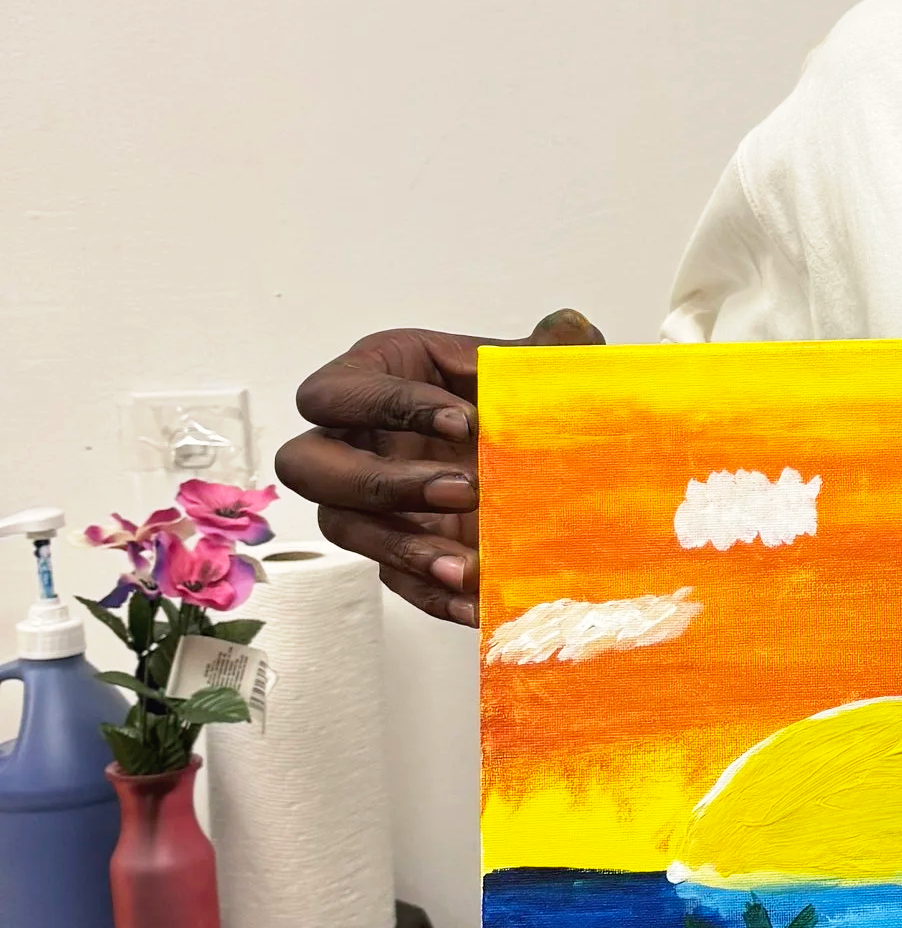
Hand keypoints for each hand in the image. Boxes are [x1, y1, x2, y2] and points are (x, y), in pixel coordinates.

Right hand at [273, 309, 604, 624]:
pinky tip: (474, 601)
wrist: (542, 455)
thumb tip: (569, 326)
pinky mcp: (392, 547)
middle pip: (307, 465)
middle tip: (464, 490)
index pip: (338, 393)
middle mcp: (350, 438)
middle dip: (381, 483)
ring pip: (343, 527)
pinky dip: (432, 593)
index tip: (468, 423)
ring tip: (469, 563)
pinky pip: (392, 578)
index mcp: (371, 377)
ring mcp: (362, 499)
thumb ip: (545, 350)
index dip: (392, 408)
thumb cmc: (511, 396)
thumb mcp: (527, 367)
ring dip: (403, 545)